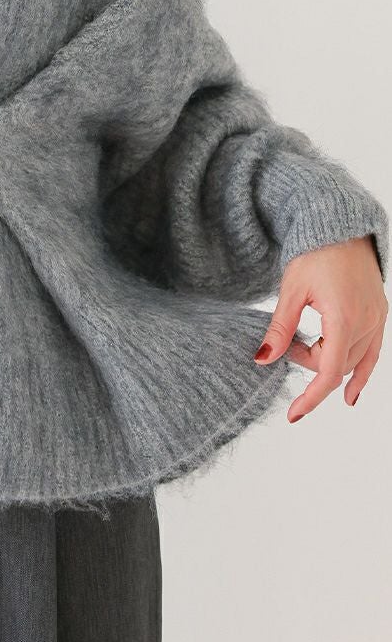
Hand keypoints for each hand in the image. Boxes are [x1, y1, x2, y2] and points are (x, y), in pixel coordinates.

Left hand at [253, 235, 387, 421]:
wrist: (338, 227)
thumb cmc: (313, 254)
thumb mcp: (290, 292)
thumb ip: (279, 329)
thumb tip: (262, 360)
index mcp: (344, 317)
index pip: (328, 372)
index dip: (310, 397)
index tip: (293, 414)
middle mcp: (366, 321)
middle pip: (336, 366)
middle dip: (308, 364)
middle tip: (284, 344)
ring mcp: (376, 319)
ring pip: (352, 361)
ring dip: (326, 362)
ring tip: (302, 344)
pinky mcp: (378, 315)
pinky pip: (372, 354)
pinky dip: (360, 374)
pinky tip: (350, 396)